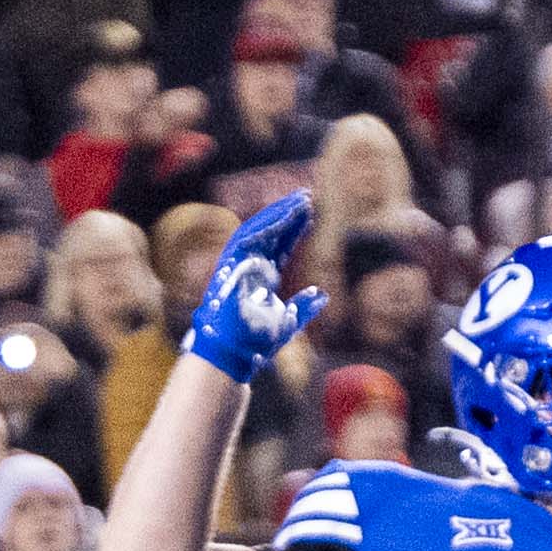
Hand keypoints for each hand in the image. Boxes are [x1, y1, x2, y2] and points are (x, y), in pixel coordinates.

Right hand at [181, 192, 323, 385]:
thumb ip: (304, 306)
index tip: (310, 213)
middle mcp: (250, 267)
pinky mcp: (229, 266)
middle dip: (288, 213)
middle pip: (270, 233)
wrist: (233, 354)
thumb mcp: (289, 322)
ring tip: (300, 200)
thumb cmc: (255, 343)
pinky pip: (247, 238)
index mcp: (263, 278)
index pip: (280, 245)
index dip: (294, 229)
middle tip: (307, 196)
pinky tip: (285, 216)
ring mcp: (239, 265)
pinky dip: (266, 226)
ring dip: (279, 213)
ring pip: (259, 230)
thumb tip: (322, 294)